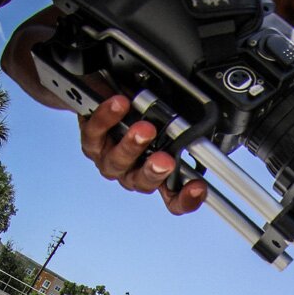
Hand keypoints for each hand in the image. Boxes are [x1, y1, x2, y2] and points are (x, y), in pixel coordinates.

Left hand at [78, 96, 206, 214]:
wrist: (104, 95)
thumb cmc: (141, 112)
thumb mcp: (167, 123)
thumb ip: (182, 134)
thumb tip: (202, 131)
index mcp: (156, 176)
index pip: (174, 199)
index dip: (186, 199)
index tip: (198, 187)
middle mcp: (132, 173)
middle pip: (144, 183)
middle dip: (155, 172)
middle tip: (166, 161)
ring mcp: (110, 160)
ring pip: (119, 161)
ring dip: (133, 145)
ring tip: (145, 129)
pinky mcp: (90, 140)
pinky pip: (97, 133)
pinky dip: (108, 118)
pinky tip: (120, 105)